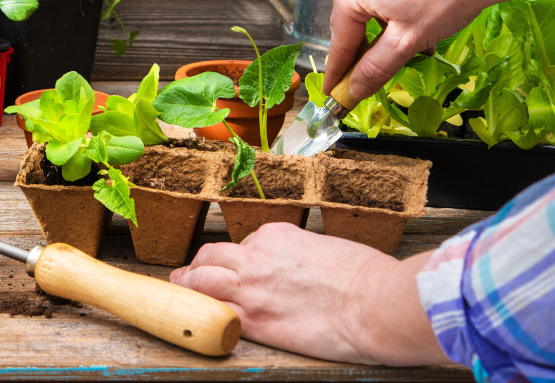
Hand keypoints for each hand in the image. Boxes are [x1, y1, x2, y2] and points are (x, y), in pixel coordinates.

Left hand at [169, 223, 446, 365]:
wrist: (375, 303)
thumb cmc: (366, 277)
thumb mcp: (325, 247)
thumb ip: (300, 255)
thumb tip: (296, 268)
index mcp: (274, 235)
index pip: (243, 244)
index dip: (239, 259)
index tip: (240, 269)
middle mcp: (255, 256)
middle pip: (210, 256)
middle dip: (199, 265)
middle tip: (188, 274)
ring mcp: (250, 287)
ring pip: (200, 280)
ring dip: (188, 285)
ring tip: (180, 290)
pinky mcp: (254, 320)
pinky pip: (213, 312)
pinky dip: (201, 313)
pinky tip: (193, 317)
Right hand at [325, 0, 554, 101]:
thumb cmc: (445, 0)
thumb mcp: (407, 42)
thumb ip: (375, 68)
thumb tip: (352, 92)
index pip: (340, 41)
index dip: (337, 71)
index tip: (334, 92)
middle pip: (354, 20)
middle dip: (367, 47)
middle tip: (375, 72)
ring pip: (373, 3)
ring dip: (387, 27)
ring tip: (416, 40)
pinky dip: (398, 5)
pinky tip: (422, 14)